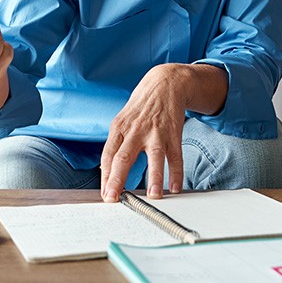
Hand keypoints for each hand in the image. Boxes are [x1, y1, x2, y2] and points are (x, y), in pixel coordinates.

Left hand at [100, 64, 188, 202]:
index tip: (106, 195)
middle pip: (124, 156)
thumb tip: (105, 172)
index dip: (105, 176)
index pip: (108, 155)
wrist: (164, 84)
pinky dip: (176, 173)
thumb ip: (115, 145)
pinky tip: (176, 187)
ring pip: (154, 156)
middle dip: (117, 179)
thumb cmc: (140, 108)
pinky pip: (175, 156)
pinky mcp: (173, 134)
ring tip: (154, 195)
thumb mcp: (121, 121)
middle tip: (114, 198)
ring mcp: (155, 132)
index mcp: (119, 128)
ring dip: (155, 177)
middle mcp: (135, 130)